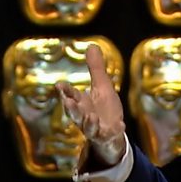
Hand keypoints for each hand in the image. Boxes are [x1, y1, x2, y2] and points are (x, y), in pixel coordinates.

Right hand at [57, 43, 126, 166]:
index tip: (59, 84)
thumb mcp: (102, 86)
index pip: (71, 96)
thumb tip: (92, 45)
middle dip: (71, 108)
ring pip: (88, 128)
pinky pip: (110, 135)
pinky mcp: (107, 136)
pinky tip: (121, 125)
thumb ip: (96, 68)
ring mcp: (96, 129)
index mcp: (82, 103)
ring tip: (92, 117)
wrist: (112, 133)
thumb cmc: (104, 108)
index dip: (66, 91)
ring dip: (89, 123)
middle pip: (75, 113)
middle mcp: (85, 116)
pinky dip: (115, 130)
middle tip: (68, 102)